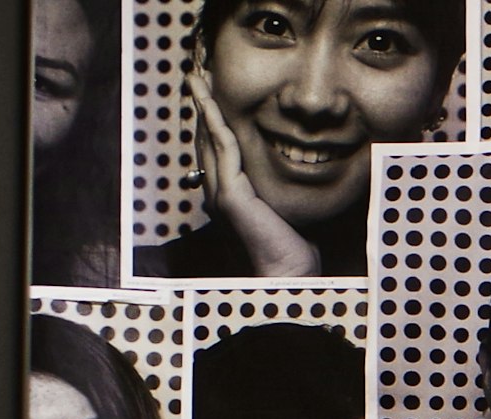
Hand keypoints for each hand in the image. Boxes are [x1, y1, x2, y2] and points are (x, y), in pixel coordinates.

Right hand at [187, 68, 318, 277]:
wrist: (287, 272)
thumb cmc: (292, 247)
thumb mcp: (283, 208)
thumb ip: (276, 189)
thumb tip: (293, 170)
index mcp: (229, 193)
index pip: (217, 148)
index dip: (212, 118)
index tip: (211, 93)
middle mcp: (217, 190)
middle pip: (205, 137)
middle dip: (202, 104)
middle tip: (198, 74)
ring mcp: (220, 192)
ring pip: (209, 138)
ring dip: (203, 105)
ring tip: (198, 78)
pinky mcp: (230, 195)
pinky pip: (223, 150)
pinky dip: (215, 122)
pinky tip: (212, 102)